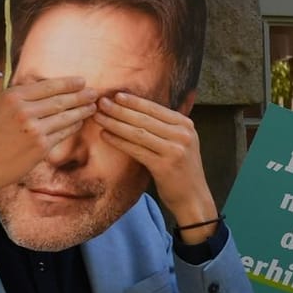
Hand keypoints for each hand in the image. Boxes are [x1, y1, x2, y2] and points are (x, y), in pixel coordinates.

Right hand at [0, 76, 97, 204]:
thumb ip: (1, 89)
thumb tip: (14, 75)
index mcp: (11, 97)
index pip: (47, 86)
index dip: (67, 83)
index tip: (80, 81)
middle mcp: (25, 111)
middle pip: (60, 100)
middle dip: (81, 95)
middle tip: (95, 92)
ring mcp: (34, 130)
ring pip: (65, 116)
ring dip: (82, 110)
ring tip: (93, 106)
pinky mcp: (41, 148)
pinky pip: (63, 133)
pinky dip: (73, 127)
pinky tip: (79, 123)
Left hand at [94, 93, 217, 238]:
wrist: (194, 198)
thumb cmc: (182, 170)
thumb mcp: (182, 143)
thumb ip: (167, 127)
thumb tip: (139, 110)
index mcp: (186, 125)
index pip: (156, 109)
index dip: (134, 101)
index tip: (116, 95)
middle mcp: (182, 135)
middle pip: (145, 118)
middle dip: (121, 109)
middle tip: (101, 102)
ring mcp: (175, 150)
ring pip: (138, 132)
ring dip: (115, 123)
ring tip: (99, 117)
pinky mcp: (164, 166)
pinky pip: (136, 149)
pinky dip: (119, 141)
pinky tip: (105, 135)